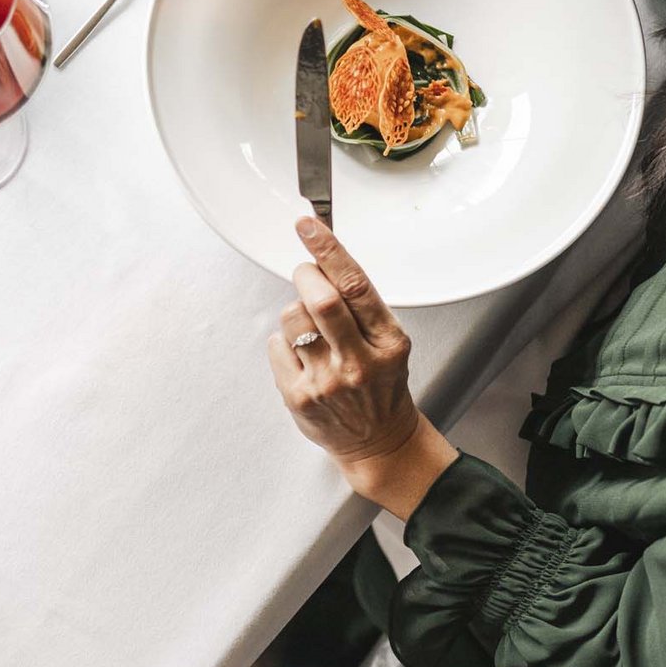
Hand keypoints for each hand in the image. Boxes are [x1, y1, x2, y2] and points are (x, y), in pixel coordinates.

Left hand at [266, 217, 457, 517]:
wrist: (378, 441)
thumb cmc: (379, 384)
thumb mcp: (389, 343)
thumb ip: (361, 306)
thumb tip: (321, 259)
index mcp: (388, 341)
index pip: (356, 285)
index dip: (329, 249)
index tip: (309, 225)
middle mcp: (359, 361)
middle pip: (320, 300)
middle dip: (305, 274)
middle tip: (305, 271)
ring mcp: (327, 382)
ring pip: (291, 317)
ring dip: (295, 310)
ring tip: (311, 330)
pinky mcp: (299, 396)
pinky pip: (277, 344)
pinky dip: (285, 341)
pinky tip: (303, 358)